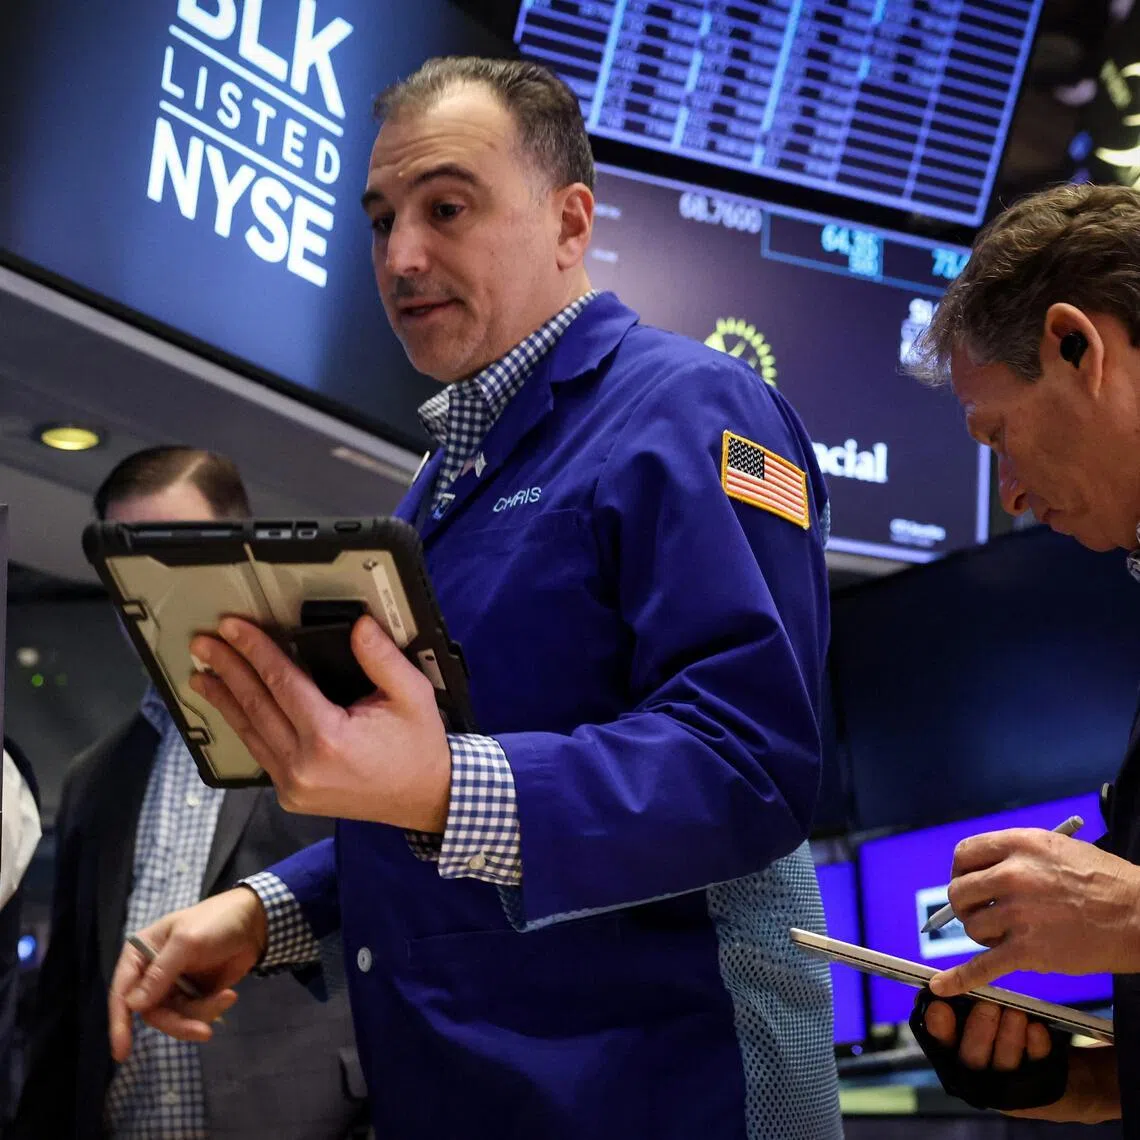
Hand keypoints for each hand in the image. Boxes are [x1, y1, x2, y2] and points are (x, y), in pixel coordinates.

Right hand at [109, 887, 267, 1061]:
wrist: (255, 921)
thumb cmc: (216, 921)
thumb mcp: (187, 942)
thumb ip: (160, 973)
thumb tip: (133, 1006)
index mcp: (140, 953)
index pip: (122, 991)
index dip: (119, 1022)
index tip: (122, 1053)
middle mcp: (152, 973)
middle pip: (151, 1012)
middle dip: (177, 1023)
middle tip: (202, 1031)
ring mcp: (173, 986)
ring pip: (175, 1017)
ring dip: (199, 1015)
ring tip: (227, 998)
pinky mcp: (193, 995)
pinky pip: (193, 1015)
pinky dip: (210, 1010)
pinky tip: (229, 996)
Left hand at [188, 614, 451, 828]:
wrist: (424, 799)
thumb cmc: (418, 747)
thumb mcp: (412, 695)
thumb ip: (382, 658)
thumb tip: (359, 625)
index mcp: (330, 739)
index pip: (281, 684)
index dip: (254, 651)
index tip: (233, 628)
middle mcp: (303, 766)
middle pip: (255, 707)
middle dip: (227, 670)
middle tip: (203, 644)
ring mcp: (293, 786)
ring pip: (249, 734)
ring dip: (224, 700)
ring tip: (202, 675)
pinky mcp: (291, 796)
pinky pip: (260, 753)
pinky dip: (243, 726)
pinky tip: (232, 708)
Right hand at [923, 999, 1118, 1122]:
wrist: (1059, 1077)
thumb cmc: (1009, 1038)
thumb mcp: (983, 1020)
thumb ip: (962, 1005)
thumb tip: (937, 981)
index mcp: (958, 1055)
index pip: (940, 1043)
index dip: (939, 1027)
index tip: (940, 1006)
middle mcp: (978, 1075)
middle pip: (971, 1058)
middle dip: (978, 1029)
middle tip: (987, 1004)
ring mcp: (1009, 1086)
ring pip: (1003, 1064)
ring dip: (1008, 1036)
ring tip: (1016, 1012)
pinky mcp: (1039, 1090)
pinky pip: (1037, 1067)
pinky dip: (1036, 1045)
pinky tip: (1037, 1028)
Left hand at [930, 828, 1139, 995]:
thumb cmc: (1104, 881)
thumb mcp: (1055, 848)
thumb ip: (1015, 855)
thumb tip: (982, 871)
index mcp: (1019, 845)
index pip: (964, 854)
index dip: (962, 870)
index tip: (969, 881)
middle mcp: (1013, 876)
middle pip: (959, 892)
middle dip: (967, 904)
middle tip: (984, 911)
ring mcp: (1019, 914)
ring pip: (972, 927)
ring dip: (983, 934)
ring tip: (1007, 934)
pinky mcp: (1029, 951)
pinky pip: (983, 967)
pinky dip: (958, 979)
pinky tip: (941, 986)